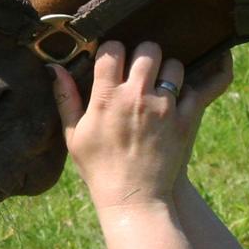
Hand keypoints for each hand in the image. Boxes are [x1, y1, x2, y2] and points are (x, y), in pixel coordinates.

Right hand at [51, 42, 231, 210]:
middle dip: (144, 53)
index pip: (112, 49)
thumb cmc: (99, 168)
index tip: (113, 58)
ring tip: (162, 81)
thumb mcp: (74, 135)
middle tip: (141, 66)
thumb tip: (54, 68)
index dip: (113, 49)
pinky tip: (180, 96)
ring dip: (168, 69)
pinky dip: (189, 89)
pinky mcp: (185, 120)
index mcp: (106, 98)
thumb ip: (65, 98)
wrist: (134, 199)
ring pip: (174, 65)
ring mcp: (163, 107)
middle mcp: (136, 97)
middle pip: (147, 50)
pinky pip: (194, 89)